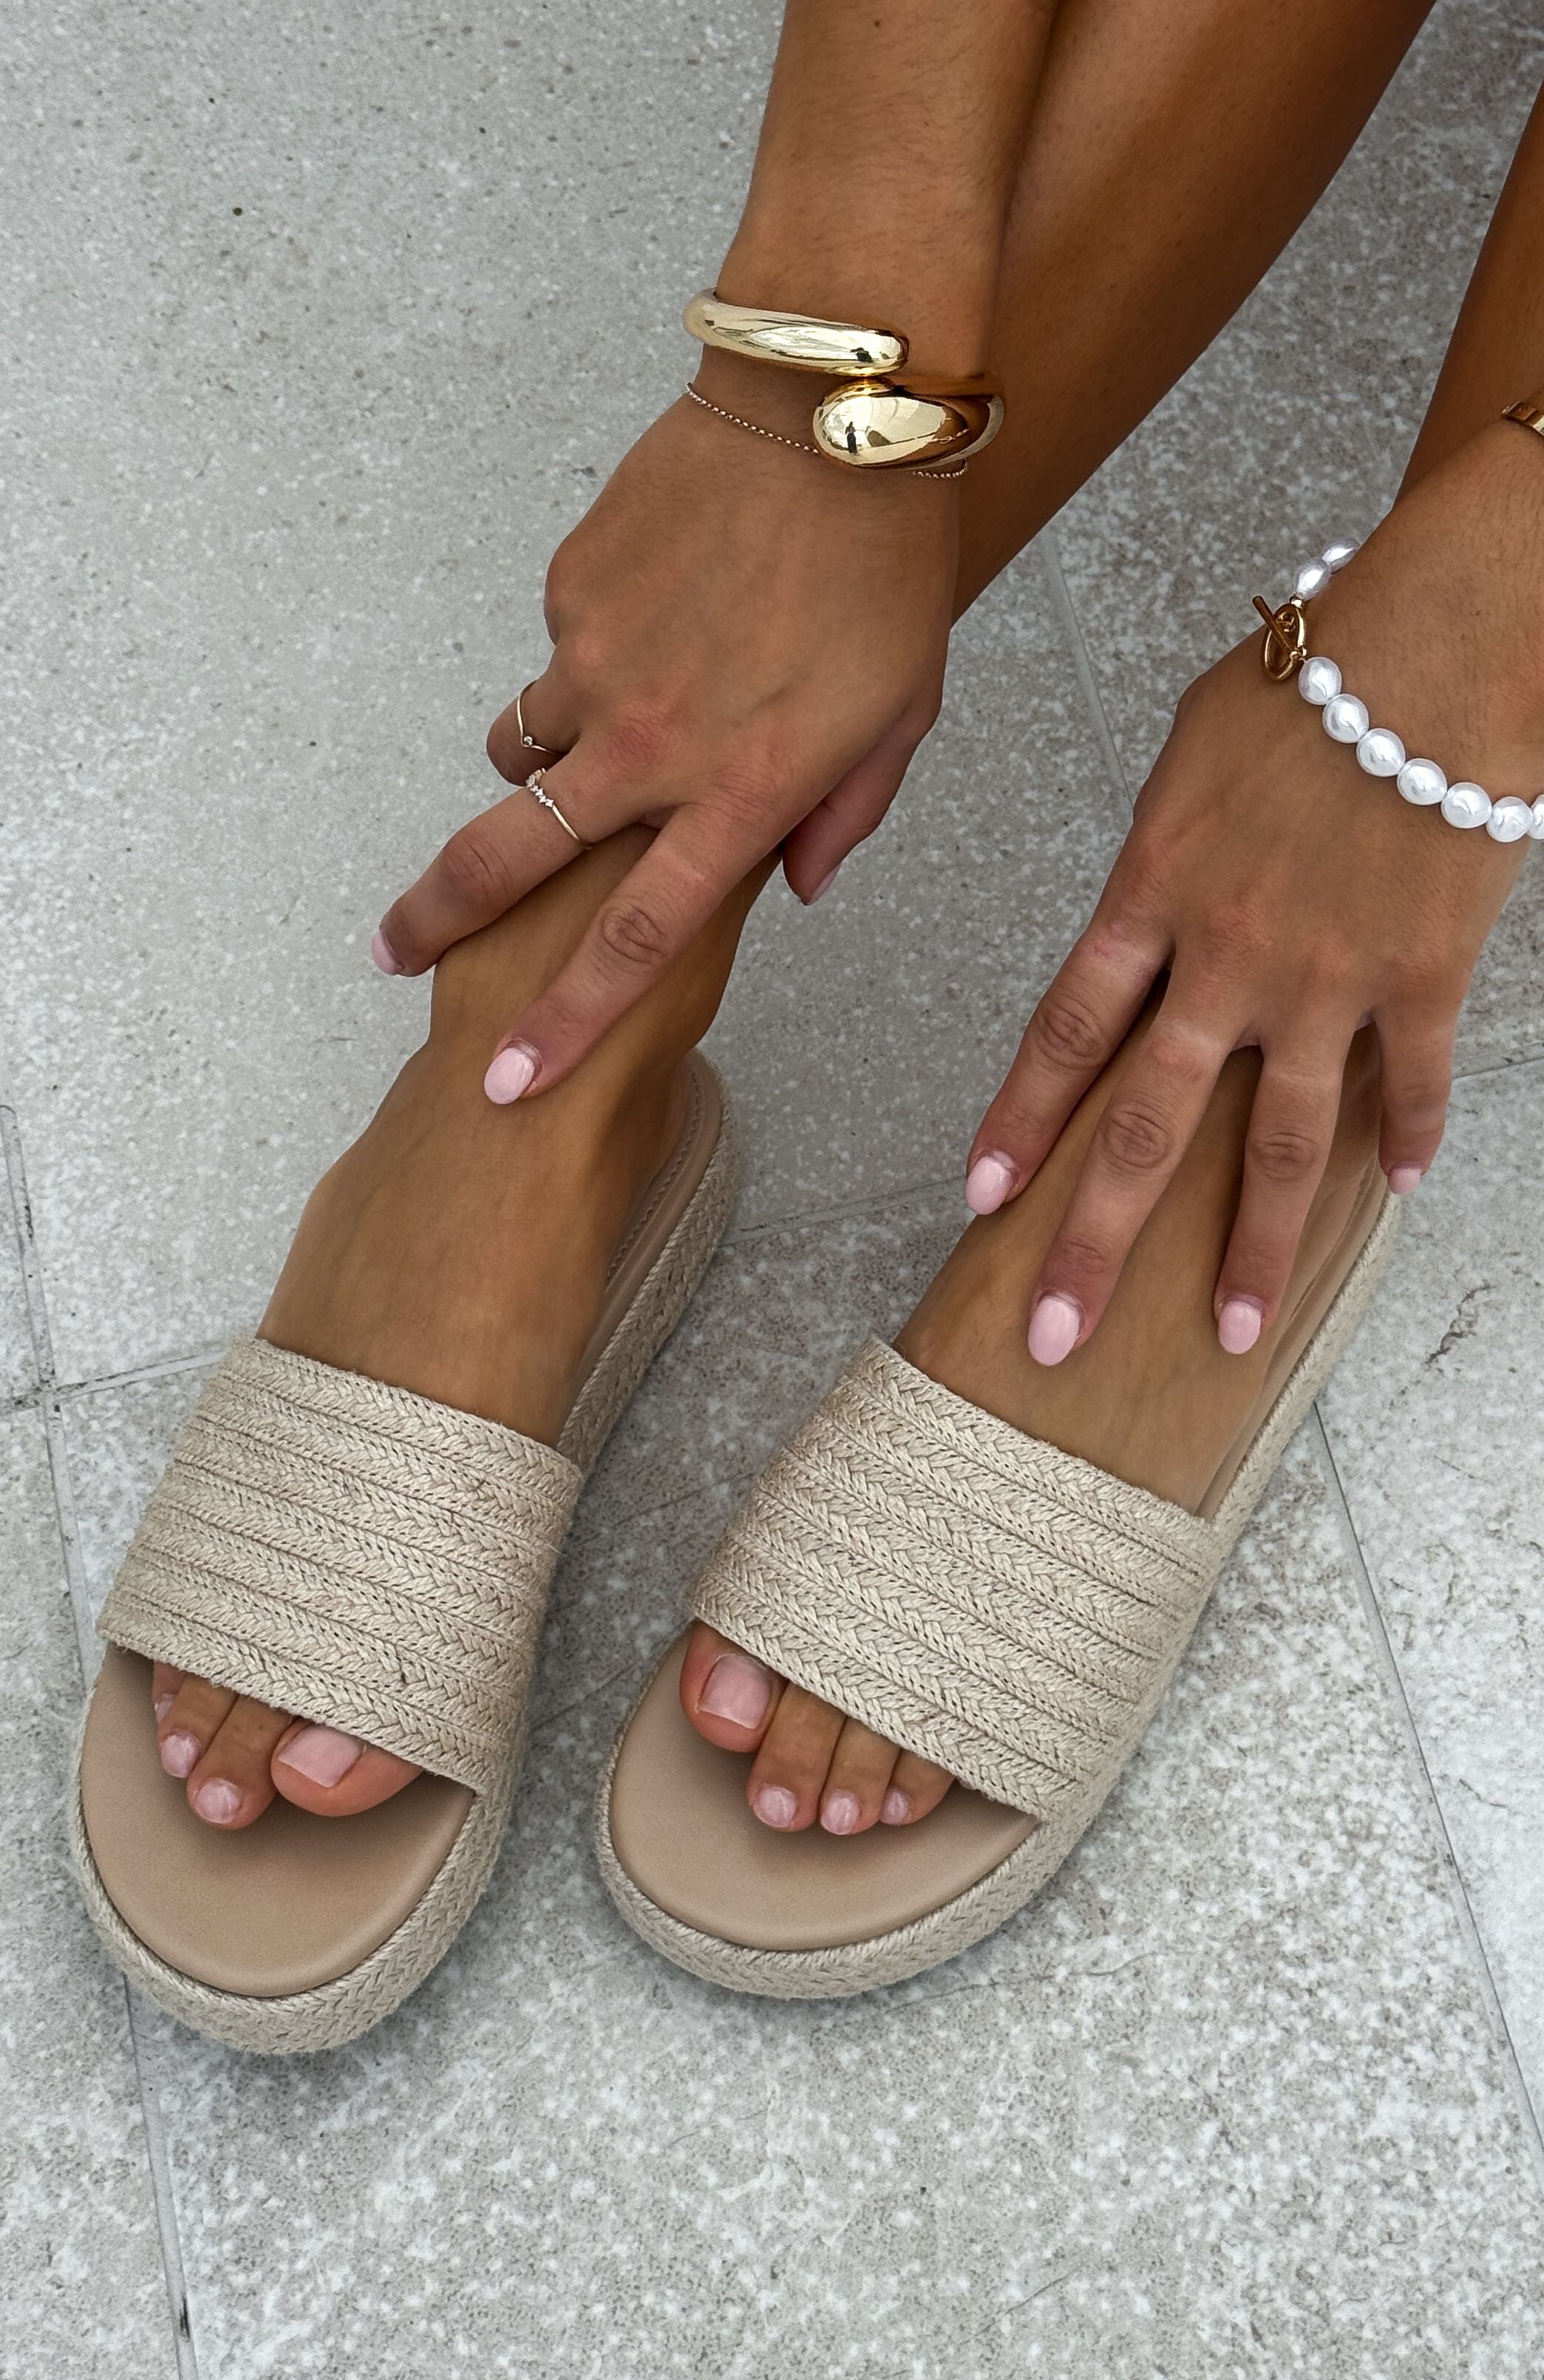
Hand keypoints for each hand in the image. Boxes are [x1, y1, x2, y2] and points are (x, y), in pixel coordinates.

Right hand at [375, 351, 958, 1098]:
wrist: (833, 411)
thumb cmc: (886, 572)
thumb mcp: (900, 718)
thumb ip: (844, 816)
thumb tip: (795, 884)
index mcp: (738, 796)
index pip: (631, 943)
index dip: (565, 1022)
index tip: (508, 1079)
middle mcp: (650, 746)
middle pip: (511, 860)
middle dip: (439, 918)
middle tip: (395, 952)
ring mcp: (597, 665)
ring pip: (521, 749)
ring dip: (534, 769)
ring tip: (588, 740)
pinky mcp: (571, 590)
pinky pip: (559, 652)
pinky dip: (592, 657)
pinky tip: (661, 608)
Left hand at [964, 424, 1543, 1361]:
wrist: (1430, 645)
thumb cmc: (1307, 677)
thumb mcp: (1188, 758)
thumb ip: (1157, 861)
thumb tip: (1146, 919)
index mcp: (1150, 896)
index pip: (1061, 1033)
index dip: (1017, 1122)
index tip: (981, 1198)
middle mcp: (1224, 958)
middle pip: (1143, 1125)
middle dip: (1093, 1241)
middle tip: (1056, 1335)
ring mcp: (1324, 978)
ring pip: (1278, 1144)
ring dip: (1249, 1247)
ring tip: (1230, 1330)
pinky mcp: (1420, 974)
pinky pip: (1409, 1081)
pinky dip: (1408, 1139)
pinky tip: (1400, 1191)